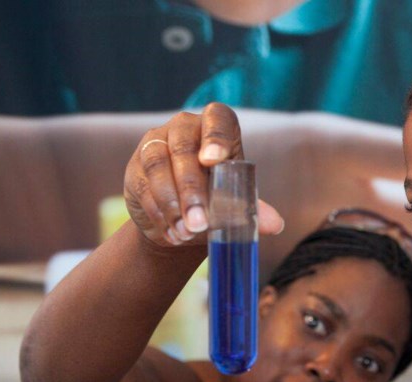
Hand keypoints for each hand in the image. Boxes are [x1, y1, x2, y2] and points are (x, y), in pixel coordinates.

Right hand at [123, 102, 283, 246]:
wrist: (182, 223)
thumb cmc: (216, 203)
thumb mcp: (235, 205)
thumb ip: (252, 211)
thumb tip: (276, 225)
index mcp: (217, 128)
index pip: (217, 118)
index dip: (216, 136)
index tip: (214, 161)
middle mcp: (184, 128)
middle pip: (184, 148)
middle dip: (192, 189)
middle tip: (200, 223)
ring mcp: (156, 143)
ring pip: (158, 164)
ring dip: (172, 203)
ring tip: (186, 233)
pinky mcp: (135, 167)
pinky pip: (142, 185)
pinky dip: (157, 211)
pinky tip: (171, 231)